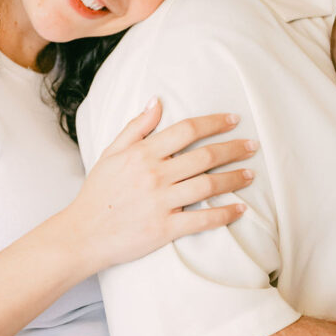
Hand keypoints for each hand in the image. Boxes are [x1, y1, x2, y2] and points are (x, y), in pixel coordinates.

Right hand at [71, 98, 255, 271]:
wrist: (83, 234)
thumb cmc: (97, 193)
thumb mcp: (111, 153)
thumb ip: (136, 127)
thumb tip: (157, 101)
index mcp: (142, 153)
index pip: (187, 130)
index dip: (214, 122)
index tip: (234, 119)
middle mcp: (154, 175)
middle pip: (204, 156)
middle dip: (233, 149)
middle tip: (253, 145)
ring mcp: (161, 202)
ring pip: (208, 186)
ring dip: (234, 179)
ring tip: (250, 174)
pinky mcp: (165, 229)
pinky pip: (202, 220)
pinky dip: (225, 214)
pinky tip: (240, 209)